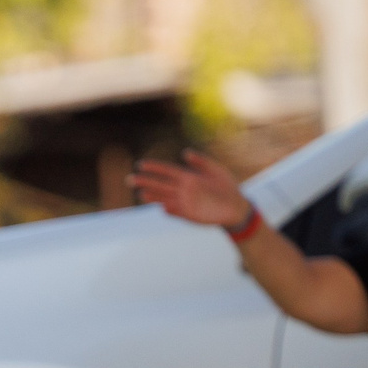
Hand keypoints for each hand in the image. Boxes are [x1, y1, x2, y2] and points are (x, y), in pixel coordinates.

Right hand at [130, 150, 252, 229]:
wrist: (237, 208)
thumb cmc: (228, 187)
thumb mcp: (217, 170)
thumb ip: (201, 162)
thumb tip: (184, 153)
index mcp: (187, 177)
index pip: (167, 171)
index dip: (154, 168)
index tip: (141, 165)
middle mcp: (182, 190)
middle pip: (160, 185)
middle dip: (146, 182)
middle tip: (130, 179)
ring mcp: (184, 202)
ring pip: (164, 198)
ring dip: (153, 197)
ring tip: (141, 194)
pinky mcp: (189, 215)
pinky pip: (176, 212)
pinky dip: (170, 210)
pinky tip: (164, 207)